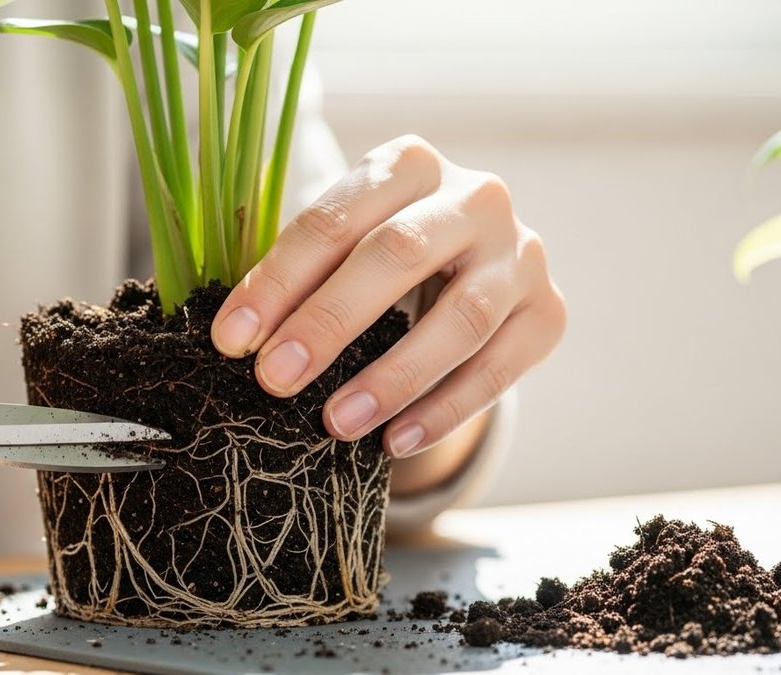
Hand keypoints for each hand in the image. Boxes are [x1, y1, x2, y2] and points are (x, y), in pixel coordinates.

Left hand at [211, 136, 564, 458]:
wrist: (476, 267)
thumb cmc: (384, 256)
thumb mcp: (346, 244)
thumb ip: (301, 276)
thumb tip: (238, 338)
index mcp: (410, 163)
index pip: (335, 219)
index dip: (279, 280)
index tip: (232, 338)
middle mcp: (475, 197)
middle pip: (396, 255)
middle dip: (328, 322)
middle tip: (276, 378)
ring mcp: (521, 254)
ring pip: (461, 318)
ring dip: (392, 377)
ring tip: (337, 423)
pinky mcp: (548, 311)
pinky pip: (499, 369)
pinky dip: (445, 410)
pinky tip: (396, 441)